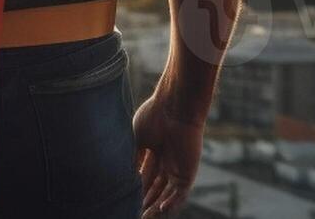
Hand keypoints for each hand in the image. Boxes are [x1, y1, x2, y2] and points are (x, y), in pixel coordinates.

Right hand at [133, 93, 203, 216]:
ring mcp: (178, 167)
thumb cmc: (154, 116)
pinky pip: (180, 193)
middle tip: (135, 212)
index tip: (127, 198)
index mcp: (155, 151)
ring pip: (167, 193)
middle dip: (145, 200)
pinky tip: (160, 209)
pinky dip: (171, 202)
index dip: (137, 188)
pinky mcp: (188, 172)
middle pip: (156, 187)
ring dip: (156, 205)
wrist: (174, 107)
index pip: (145, 175)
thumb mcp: (137, 139)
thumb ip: (133, 158)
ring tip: (144, 216)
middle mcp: (167, 161)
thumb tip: (127, 175)